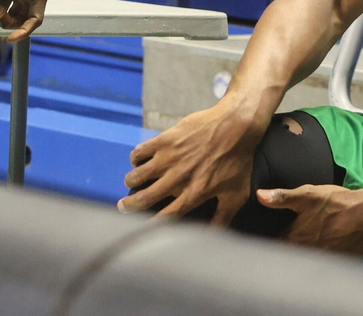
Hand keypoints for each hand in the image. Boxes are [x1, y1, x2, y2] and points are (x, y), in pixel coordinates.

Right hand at [119, 100, 261, 224]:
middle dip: (130, 205)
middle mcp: (178, 178)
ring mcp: (170, 158)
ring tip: (130, 182)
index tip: (140, 229)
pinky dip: (136, 157)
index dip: (150, 225)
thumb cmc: (239, 160)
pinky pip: (141, 151)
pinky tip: (138, 160)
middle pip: (145, 198)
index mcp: (194, 194)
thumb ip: (223, 218)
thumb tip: (213, 237)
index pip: (167, 216)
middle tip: (123, 206)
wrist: (236, 126)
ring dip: (131, 181)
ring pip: (138, 175)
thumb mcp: (236, 194)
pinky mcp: (166, 139)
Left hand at [256, 183, 362, 255]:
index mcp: (295, 239)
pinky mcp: (336, 263)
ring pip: (304, 261)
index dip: (268, 241)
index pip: (273, 246)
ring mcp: (322, 261)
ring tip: (304, 242)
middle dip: (284, 249)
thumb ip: (282, 197)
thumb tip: (258, 196)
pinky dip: (319, 259)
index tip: (264, 236)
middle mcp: (306, 254)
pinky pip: (322, 265)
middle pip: (288, 256)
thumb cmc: (338, 203)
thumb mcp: (309, 194)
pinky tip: (324, 246)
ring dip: (301, 255)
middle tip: (285, 238)